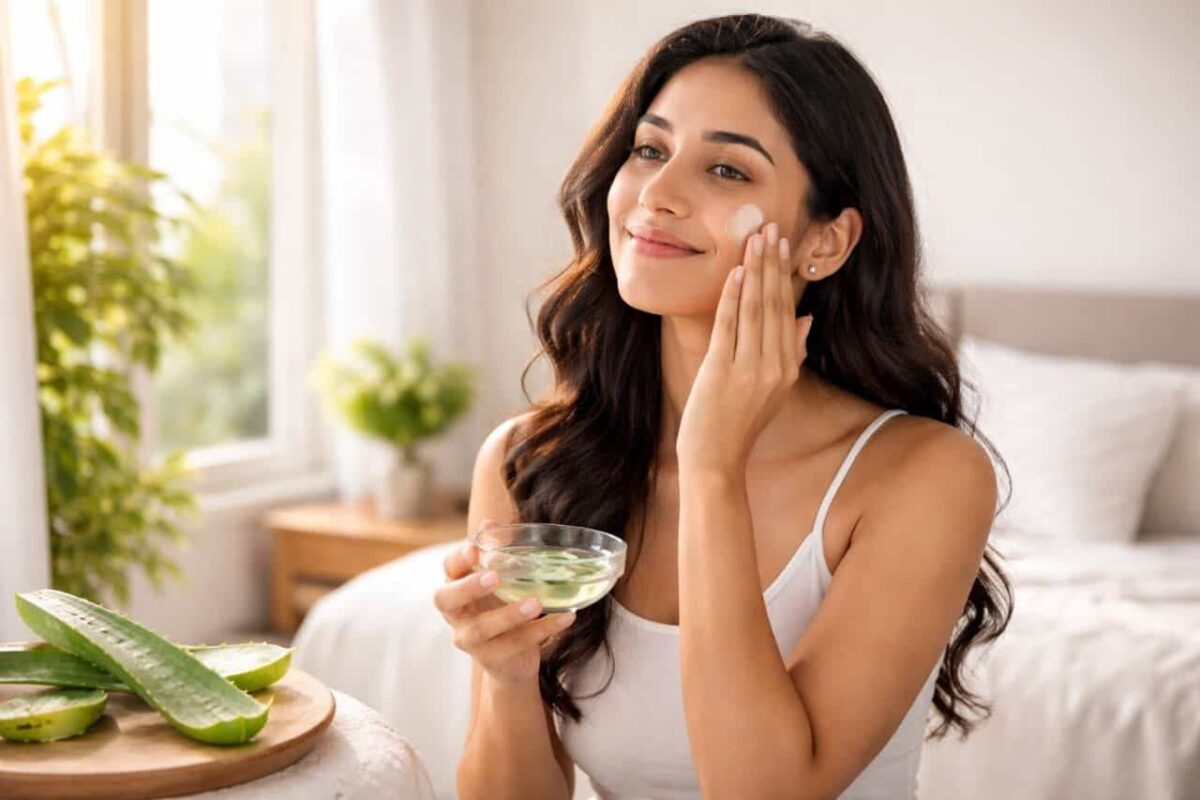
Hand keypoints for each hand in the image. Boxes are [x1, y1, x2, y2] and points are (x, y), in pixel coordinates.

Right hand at [433, 519, 576, 685]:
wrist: (511, 660)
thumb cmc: (501, 608)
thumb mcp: (501, 580)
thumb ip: (495, 553)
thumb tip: (489, 523)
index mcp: (456, 588)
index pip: (448, 569)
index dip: (458, 559)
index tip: (475, 549)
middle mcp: (456, 614)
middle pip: (446, 600)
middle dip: (469, 587)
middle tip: (495, 577)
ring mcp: (469, 639)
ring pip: (482, 628)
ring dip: (510, 614)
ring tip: (536, 603)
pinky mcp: (490, 659)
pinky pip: (514, 644)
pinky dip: (542, 630)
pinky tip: (565, 617)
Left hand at [675, 221, 813, 475]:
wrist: (716, 458)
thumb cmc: (740, 424)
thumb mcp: (775, 391)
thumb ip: (792, 354)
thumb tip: (806, 319)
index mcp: (788, 368)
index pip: (787, 311)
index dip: (784, 276)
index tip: (783, 245)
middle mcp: (773, 366)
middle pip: (774, 304)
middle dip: (772, 263)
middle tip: (771, 228)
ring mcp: (748, 369)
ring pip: (754, 309)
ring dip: (754, 271)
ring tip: (754, 240)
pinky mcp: (721, 371)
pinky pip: (728, 325)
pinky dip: (731, 296)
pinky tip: (733, 272)